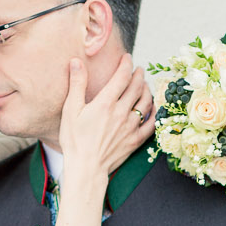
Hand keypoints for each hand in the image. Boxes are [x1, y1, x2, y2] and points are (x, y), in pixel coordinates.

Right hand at [57, 53, 155, 180]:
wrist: (86, 168)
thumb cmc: (74, 140)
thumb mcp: (71, 110)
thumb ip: (77, 84)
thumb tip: (76, 61)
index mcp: (105, 103)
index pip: (122, 76)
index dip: (126, 64)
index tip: (127, 58)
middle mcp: (121, 112)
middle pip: (136, 87)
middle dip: (138, 75)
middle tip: (138, 69)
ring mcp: (131, 126)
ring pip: (146, 102)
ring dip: (147, 90)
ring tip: (145, 84)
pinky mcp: (136, 140)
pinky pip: (151, 123)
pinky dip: (154, 112)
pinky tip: (153, 107)